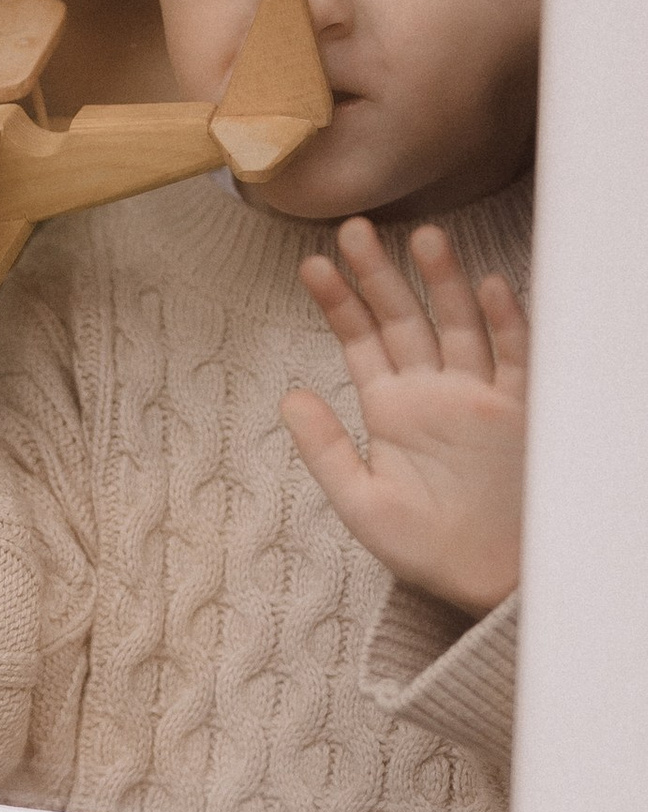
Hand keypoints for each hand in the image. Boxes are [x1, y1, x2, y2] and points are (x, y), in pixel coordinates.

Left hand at [281, 220, 526, 615]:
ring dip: (443, 283)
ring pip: (460, 325)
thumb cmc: (425, 548)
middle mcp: (434, 391)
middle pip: (405, 318)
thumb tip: (287, 397)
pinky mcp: (523, 411)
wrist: (490, 584)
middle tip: (356, 227)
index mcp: (391, 407)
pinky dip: (505, 322)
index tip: (312, 264)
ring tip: (425, 238)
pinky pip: (515, 358)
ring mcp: (480, 396)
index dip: (339, 302)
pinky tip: (488, 287)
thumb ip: (325, 449)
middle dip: (381, 274)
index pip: (360, 341)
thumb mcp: (362, 502)